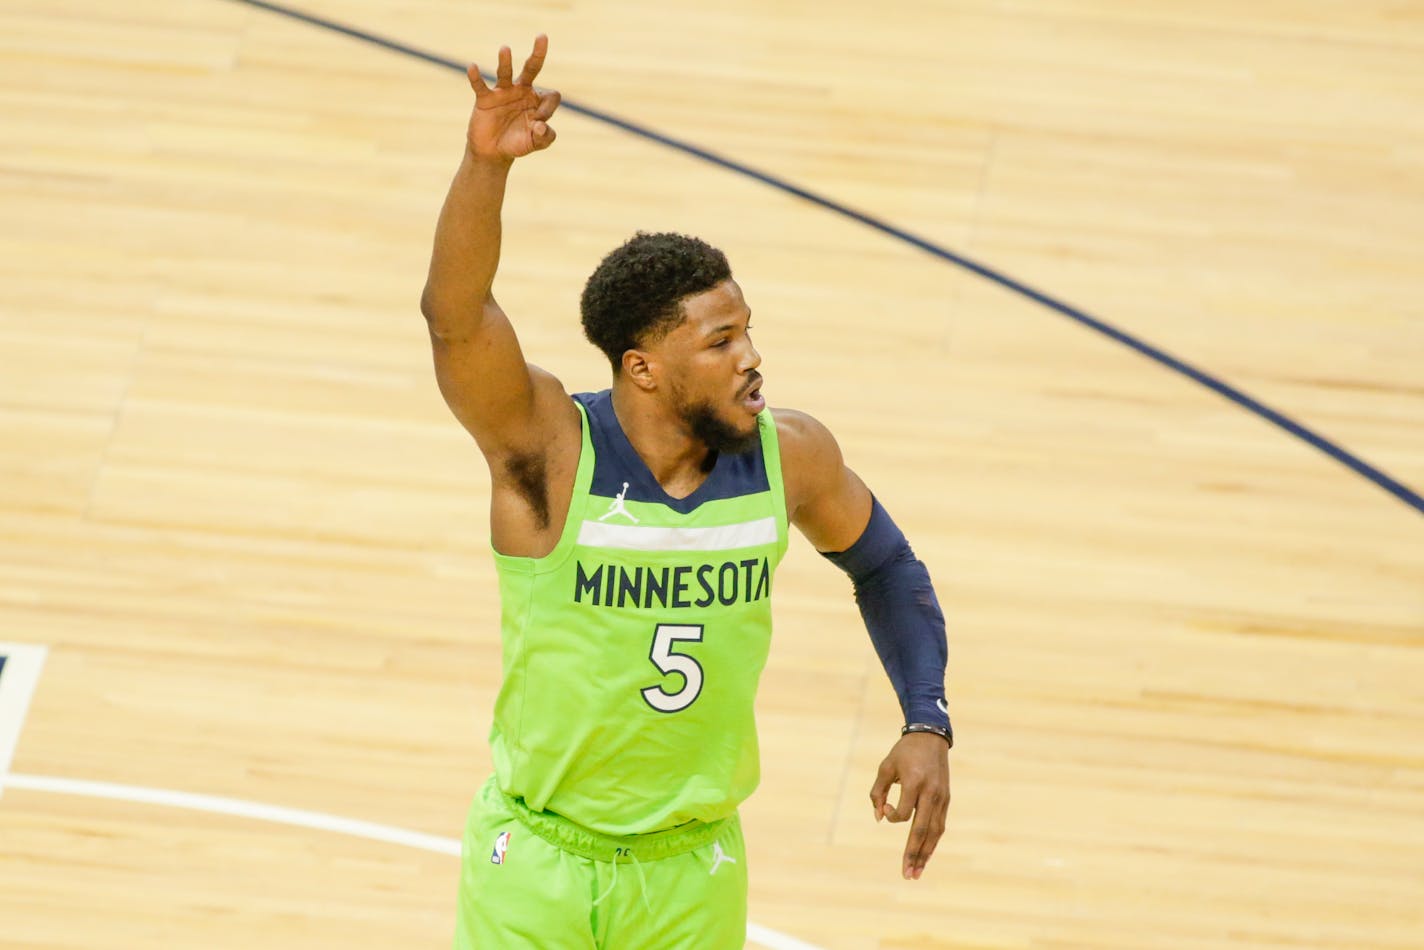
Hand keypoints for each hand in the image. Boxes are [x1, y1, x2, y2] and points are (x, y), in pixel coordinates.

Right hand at [466, 35, 560, 160]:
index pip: (551, 96)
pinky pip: (480, 85)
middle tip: (542, 36)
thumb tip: (541, 125)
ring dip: (505, 62)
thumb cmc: (517, 144)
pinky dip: (476, 77)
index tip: (539, 123)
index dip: (548, 109)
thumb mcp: (535, 144)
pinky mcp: (485, 99)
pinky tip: (473, 67)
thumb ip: (545, 137)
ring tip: (505, 49)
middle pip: (532, 68)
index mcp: (538, 101)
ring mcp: (503, 93)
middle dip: (538, 54)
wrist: (493, 152)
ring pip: (506, 72)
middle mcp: (522, 91)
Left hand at [870, 731, 950, 879]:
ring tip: (916, 872)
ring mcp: (941, 798)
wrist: (931, 737)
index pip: (903, 814)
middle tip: (907, 875)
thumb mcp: (885, 767)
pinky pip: (939, 825)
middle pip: (922, 830)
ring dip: (925, 854)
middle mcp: (931, 793)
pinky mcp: (946, 800)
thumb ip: (877, 792)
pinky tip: (926, 855)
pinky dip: (932, 842)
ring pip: (934, 832)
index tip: (885, 806)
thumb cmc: (904, 752)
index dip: (891, 815)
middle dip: (913, 854)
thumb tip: (879, 818)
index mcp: (915, 783)